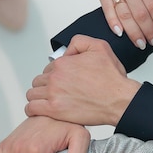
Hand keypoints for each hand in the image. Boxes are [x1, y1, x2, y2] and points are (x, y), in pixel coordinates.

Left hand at [26, 35, 140, 125]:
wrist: (120, 100)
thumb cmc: (112, 78)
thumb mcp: (99, 47)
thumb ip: (78, 42)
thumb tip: (66, 51)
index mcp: (62, 63)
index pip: (47, 68)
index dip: (55, 74)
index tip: (63, 81)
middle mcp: (55, 78)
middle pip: (38, 81)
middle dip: (45, 85)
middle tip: (57, 92)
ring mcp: (53, 94)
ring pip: (32, 94)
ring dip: (38, 96)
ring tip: (49, 101)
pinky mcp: (54, 110)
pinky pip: (31, 108)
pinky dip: (33, 109)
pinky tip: (42, 109)